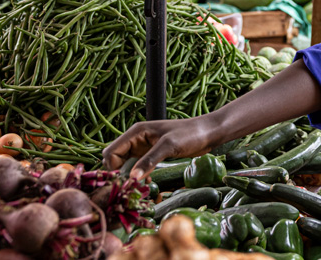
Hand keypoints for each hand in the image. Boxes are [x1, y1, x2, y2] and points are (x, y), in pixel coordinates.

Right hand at [102, 116, 218, 179]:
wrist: (208, 132)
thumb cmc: (190, 134)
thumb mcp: (169, 146)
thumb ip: (149, 160)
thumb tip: (132, 178)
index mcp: (136, 132)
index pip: (112, 151)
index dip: (112, 168)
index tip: (122, 182)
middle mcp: (137, 139)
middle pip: (115, 159)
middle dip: (118, 173)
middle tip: (128, 187)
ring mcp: (144, 147)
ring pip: (126, 164)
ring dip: (128, 176)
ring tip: (135, 188)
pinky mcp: (152, 155)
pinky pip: (138, 167)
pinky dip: (138, 175)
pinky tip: (146, 183)